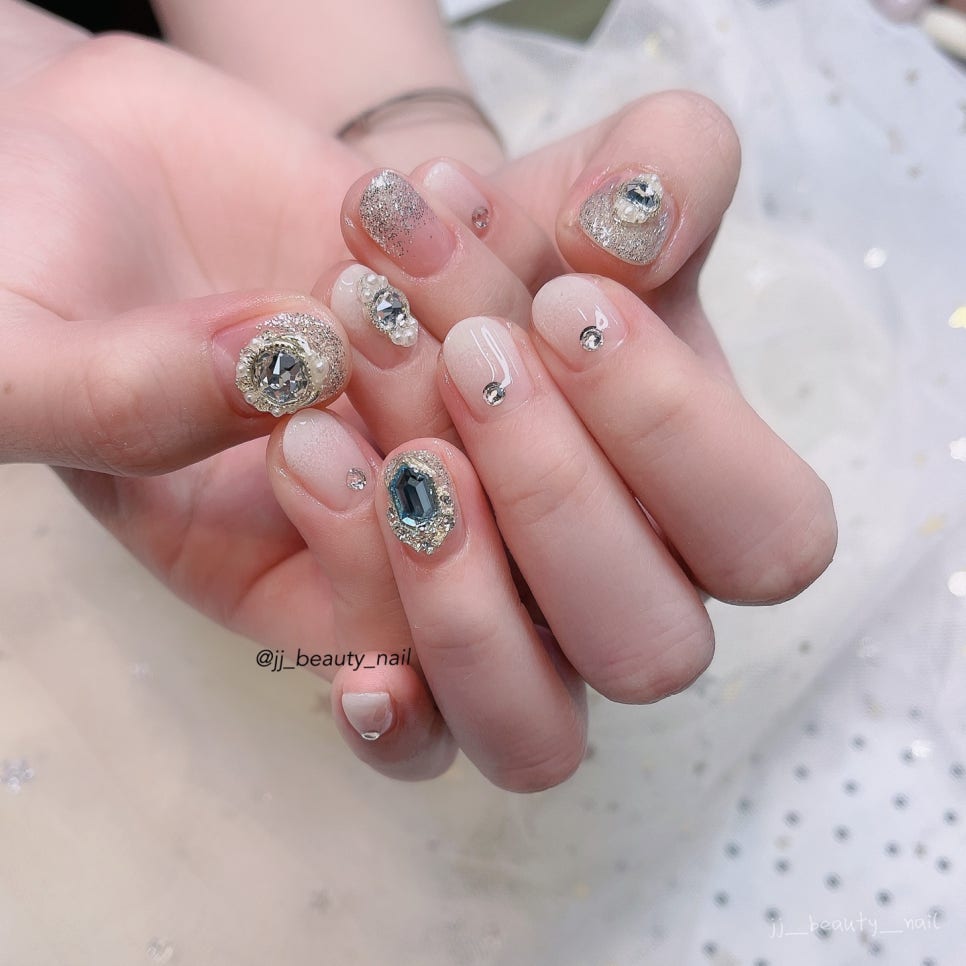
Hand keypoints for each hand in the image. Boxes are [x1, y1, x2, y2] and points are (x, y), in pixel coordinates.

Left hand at [263, 155, 835, 790]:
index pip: (766, 538)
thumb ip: (662, 170)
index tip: (566, 303)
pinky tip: (351, 636)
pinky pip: (418, 751)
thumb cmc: (513, 247)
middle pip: (649, 645)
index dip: (677, 434)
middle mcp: (620, 601)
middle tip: (460, 354)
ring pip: (534, 727)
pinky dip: (388, 707)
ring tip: (392, 457)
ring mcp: (516, 653)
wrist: (392, 287)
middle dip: (552, 492)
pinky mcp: (403, 671)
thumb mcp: (596, 178)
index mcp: (703, 506)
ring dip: (463, 596)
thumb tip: (632, 229)